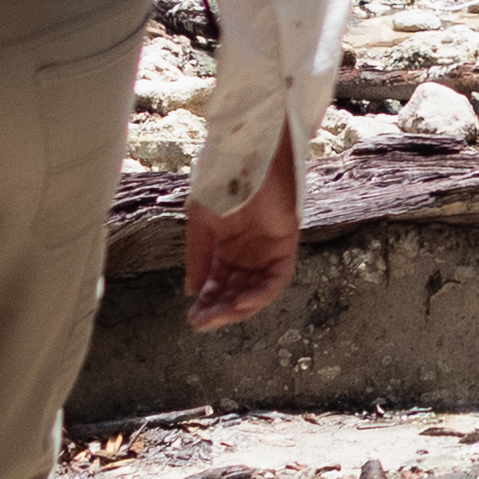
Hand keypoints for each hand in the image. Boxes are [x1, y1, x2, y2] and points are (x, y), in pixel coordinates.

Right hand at [186, 135, 306, 328]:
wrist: (246, 157)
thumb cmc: (221, 182)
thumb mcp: (201, 224)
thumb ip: (199, 258)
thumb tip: (193, 290)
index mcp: (225, 248)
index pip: (218, 284)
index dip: (207, 302)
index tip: (193, 318)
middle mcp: (248, 253)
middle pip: (236, 291)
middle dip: (220, 309)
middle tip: (202, 322)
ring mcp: (267, 250)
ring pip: (256, 290)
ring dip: (238, 306)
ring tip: (219, 316)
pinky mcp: (285, 245)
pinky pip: (277, 278)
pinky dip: (261, 293)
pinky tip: (241, 302)